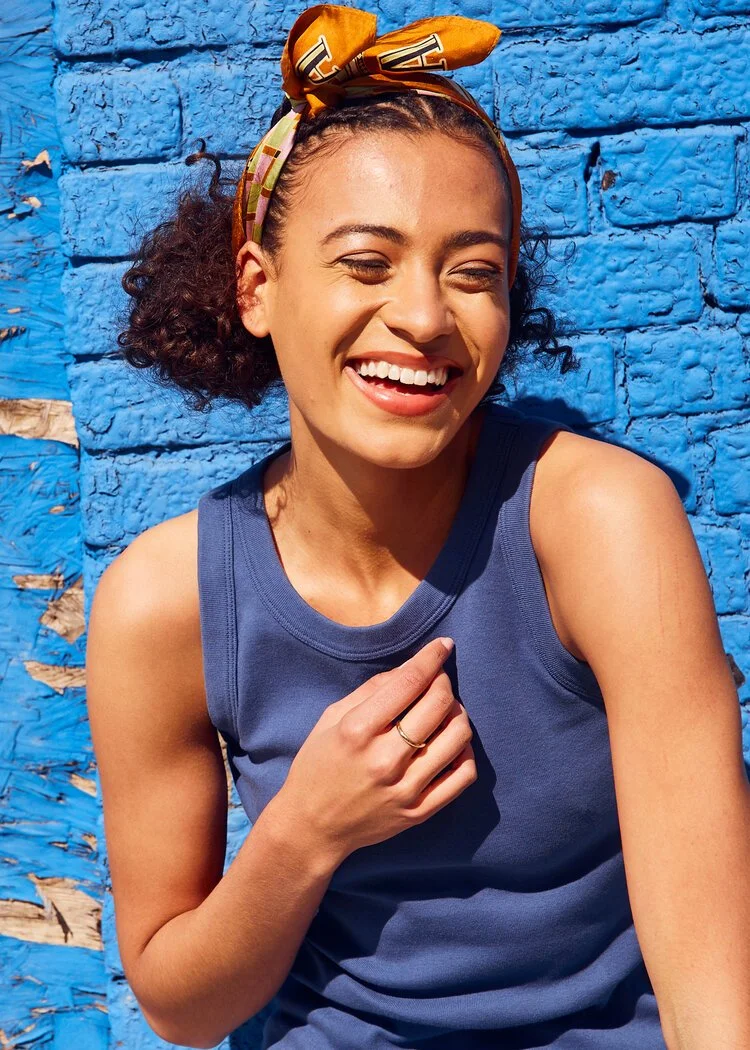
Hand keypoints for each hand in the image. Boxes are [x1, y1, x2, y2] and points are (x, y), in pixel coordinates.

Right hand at [276, 638, 475, 864]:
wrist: (312, 826)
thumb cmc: (318, 765)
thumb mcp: (331, 718)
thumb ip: (371, 689)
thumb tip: (411, 668)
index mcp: (358, 730)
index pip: (409, 682)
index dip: (431, 658)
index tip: (443, 646)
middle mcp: (384, 759)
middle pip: (438, 705)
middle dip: (444, 683)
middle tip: (438, 681)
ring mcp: (406, 788)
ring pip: (458, 737)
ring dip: (458, 714)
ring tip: (445, 711)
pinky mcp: (420, 812)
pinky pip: (463, 776)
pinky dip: (465, 751)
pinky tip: (451, 742)